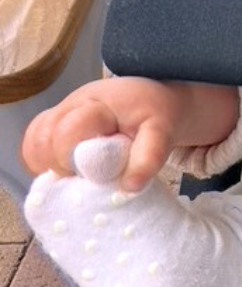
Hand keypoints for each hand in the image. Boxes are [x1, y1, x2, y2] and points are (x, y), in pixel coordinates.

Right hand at [20, 77, 237, 191]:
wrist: (157, 99)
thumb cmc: (157, 116)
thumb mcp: (162, 133)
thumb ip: (148, 157)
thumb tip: (129, 187)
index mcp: (101, 104)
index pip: (68, 131)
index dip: (70, 158)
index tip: (87, 177)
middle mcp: (75, 104)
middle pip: (43, 134)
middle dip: (55, 163)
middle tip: (79, 179)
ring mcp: (64, 111)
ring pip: (34, 137)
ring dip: (43, 163)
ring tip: (69, 177)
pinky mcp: (58, 122)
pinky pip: (36, 140)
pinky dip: (42, 160)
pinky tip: (62, 172)